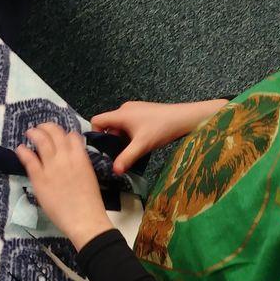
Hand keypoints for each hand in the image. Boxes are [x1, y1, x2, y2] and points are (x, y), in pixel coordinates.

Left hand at [15, 123, 112, 251]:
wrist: (84, 219)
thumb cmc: (90, 203)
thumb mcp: (89, 176)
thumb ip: (80, 164)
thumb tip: (72, 159)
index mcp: (81, 157)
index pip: (72, 136)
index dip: (64, 134)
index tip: (59, 136)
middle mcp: (65, 157)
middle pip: (55, 132)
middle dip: (47, 127)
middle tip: (41, 128)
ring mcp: (51, 166)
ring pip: (41, 140)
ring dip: (34, 133)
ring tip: (30, 132)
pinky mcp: (39, 177)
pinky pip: (29, 159)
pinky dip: (23, 151)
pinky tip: (20, 149)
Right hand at [91, 99, 228, 174]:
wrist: (184, 118)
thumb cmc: (162, 128)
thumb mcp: (142, 146)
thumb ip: (126, 158)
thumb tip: (114, 171)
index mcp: (120, 114)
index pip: (97, 120)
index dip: (95, 134)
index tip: (102, 148)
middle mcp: (125, 109)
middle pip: (108, 124)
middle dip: (111, 139)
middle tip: (118, 153)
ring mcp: (135, 109)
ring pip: (119, 125)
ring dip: (122, 137)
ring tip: (131, 149)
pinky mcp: (143, 112)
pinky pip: (129, 123)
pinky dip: (130, 133)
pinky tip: (140, 142)